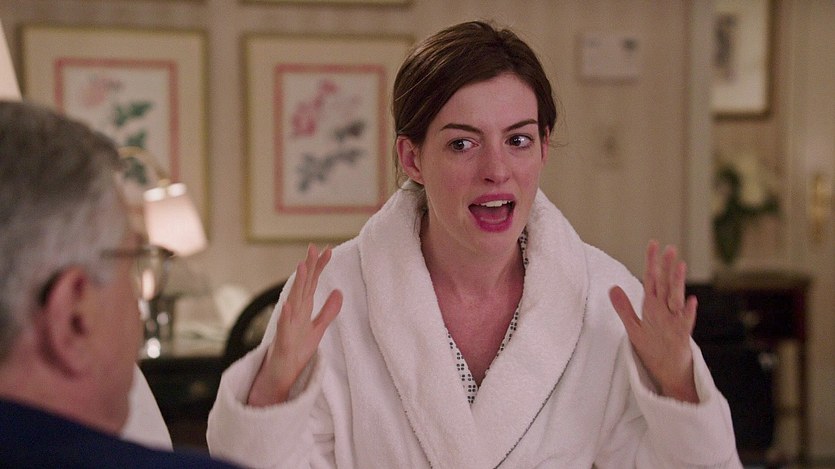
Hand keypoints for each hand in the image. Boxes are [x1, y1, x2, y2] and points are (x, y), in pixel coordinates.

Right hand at [248, 244, 342, 405]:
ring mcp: (287, 326)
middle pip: (303, 286)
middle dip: (308, 267)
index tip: (328, 249)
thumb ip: (328, 310)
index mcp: (303, 308)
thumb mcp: (318, 329)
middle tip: (313, 248)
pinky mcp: (283, 342)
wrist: (280, 374)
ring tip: (301, 267)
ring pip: (293, 301)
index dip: (320, 267)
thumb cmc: (296, 350)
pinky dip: (286, 316)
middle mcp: (295, 313)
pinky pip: (284, 327)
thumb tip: (339, 291)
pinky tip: (288, 304)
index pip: (313, 283)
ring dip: (297, 284)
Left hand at [608, 241, 698, 402]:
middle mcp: (665, 310)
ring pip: (677, 299)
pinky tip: (692, 301)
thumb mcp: (633, 326)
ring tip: (680, 266)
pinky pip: (685, 323)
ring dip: (678, 283)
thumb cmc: (652, 347)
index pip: (652, 279)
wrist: (667, 369)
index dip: (651, 262)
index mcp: (653, 305)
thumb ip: (623, 307)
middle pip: (666, 284)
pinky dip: (688, 312)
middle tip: (670, 248)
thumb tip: (612, 287)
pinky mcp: (681, 336)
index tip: (653, 244)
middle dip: (667, 267)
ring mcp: (674, 321)